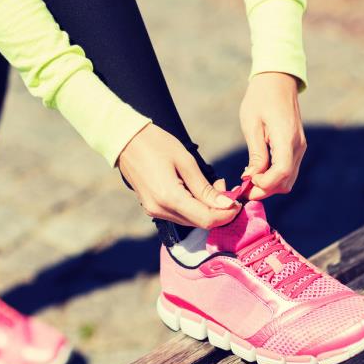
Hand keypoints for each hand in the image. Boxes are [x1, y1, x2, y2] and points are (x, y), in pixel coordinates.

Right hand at [118, 124, 239, 228]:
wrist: (125, 140)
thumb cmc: (156, 144)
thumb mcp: (185, 161)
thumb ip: (205, 188)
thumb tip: (226, 205)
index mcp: (169, 198)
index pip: (206, 219)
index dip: (226, 214)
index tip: (238, 201)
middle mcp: (160, 210)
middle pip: (199, 223)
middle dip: (218, 211)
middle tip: (226, 189)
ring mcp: (154, 211)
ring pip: (190, 220)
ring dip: (206, 209)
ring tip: (213, 186)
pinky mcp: (152, 207)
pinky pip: (179, 214)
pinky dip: (193, 206)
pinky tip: (197, 190)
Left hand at [239, 72, 305, 199]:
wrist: (277, 81)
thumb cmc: (260, 99)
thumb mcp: (252, 125)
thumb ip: (255, 154)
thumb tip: (252, 178)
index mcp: (286, 138)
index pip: (282, 172)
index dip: (265, 184)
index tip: (247, 182)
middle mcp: (298, 146)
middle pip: (286, 181)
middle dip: (265, 190)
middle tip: (243, 189)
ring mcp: (300, 147)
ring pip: (288, 179)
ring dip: (269, 186)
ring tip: (248, 181)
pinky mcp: (297, 147)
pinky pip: (288, 170)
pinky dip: (274, 177)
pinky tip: (257, 172)